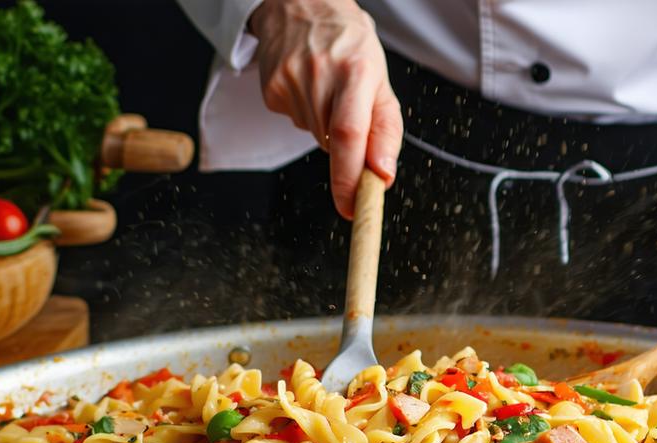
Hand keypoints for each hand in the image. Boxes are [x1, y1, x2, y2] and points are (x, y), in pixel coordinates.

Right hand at [250, 0, 402, 217]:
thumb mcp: (379, 79)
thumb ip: (386, 129)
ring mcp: (289, 82)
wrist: (302, 6)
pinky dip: (305, 113)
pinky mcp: (270, 90)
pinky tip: (307, 85)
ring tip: (325, 87)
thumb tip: (383, 175)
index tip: (353, 208)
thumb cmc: (350, 44)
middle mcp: (320, 75)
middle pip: (332, 144)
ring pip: (313, 135)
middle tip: (346, 108)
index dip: (349, 179)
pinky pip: (294, 121)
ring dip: (323, 125)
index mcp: (355, 72)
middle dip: (344, 145)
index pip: (350, 137)